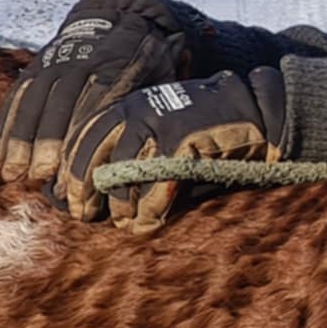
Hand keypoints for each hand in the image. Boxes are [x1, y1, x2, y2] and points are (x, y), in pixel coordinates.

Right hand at [0, 0, 195, 187]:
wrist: (118, 18)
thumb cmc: (148, 61)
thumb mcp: (163, 71)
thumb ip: (163, 95)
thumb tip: (173, 121)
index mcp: (117, 65)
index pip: (95, 100)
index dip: (80, 133)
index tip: (71, 163)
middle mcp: (81, 61)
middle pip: (58, 101)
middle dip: (43, 140)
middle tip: (35, 174)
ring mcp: (55, 62)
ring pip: (32, 100)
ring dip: (18, 139)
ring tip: (10, 173)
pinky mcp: (36, 66)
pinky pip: (17, 97)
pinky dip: (4, 127)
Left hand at [60, 67, 287, 233]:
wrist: (258, 108)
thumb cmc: (210, 124)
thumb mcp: (165, 124)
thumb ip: (136, 146)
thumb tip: (100, 185)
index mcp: (129, 105)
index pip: (83, 137)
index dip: (71, 170)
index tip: (67, 196)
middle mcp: (138, 111)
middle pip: (93, 155)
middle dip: (84, 190)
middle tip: (84, 214)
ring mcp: (161, 125)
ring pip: (121, 174)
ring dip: (120, 204)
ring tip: (123, 221)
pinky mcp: (184, 143)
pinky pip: (157, 186)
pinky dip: (150, 209)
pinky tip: (148, 223)